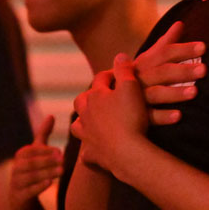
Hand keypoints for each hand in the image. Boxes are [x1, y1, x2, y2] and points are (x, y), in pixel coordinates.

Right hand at [7, 115, 63, 209]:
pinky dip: (38, 187)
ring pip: (30, 177)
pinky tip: (49, 184)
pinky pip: (28, 192)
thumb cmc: (32, 170)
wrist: (23, 198)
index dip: (44, 150)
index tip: (60, 151)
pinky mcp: (19, 197)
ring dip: (46, 173)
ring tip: (61, 171)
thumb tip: (51, 115)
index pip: (30, 151)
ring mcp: (16, 183)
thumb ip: (43, 135)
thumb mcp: (37, 152)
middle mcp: (16, 168)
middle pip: (30, 163)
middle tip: (63, 160)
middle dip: (46, 161)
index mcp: (21, 156)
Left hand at [70, 55, 147, 173]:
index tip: (120, 74)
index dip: (110, 75)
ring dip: (83, 121)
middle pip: (82, 101)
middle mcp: (86, 114)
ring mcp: (87, 135)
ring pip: (78, 125)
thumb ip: (124, 70)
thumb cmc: (130, 117)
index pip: (100, 79)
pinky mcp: (92, 154)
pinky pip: (87, 152)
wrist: (126, 152)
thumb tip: (119, 55)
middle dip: (90, 97)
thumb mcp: (131, 88)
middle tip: (101, 96)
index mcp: (95, 96)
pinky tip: (94, 149)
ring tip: (92, 121)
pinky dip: (90, 149)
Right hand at [133, 21, 204, 124]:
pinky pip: (149, 117)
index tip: (204, 46)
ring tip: (195, 92)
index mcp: (143, 63)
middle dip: (183, 71)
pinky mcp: (136, 118)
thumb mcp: (146, 60)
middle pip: (162, 72)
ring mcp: (137, 98)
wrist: (105, 103)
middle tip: (205, 69)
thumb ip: (164, 44)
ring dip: (175, 93)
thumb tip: (180, 23)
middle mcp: (140, 78)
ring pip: (156, 94)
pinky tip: (179, 116)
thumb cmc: (133, 78)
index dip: (183, 49)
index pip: (164, 53)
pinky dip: (163, 116)